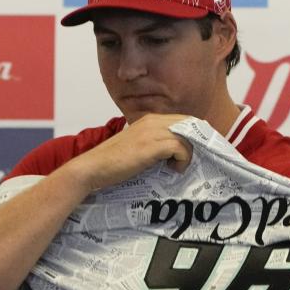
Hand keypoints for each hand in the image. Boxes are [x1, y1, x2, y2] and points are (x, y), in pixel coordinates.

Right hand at [65, 113, 193, 191]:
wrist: (93, 168)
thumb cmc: (114, 163)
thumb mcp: (138, 147)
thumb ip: (154, 143)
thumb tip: (175, 150)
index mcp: (149, 119)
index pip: (183, 120)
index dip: (193, 135)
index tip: (191, 152)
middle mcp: (153, 121)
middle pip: (189, 124)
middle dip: (195, 143)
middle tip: (187, 160)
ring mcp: (152, 132)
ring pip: (187, 137)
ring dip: (187, 154)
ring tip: (176, 167)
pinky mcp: (152, 146)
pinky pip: (181, 148)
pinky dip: (182, 160)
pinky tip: (172, 169)